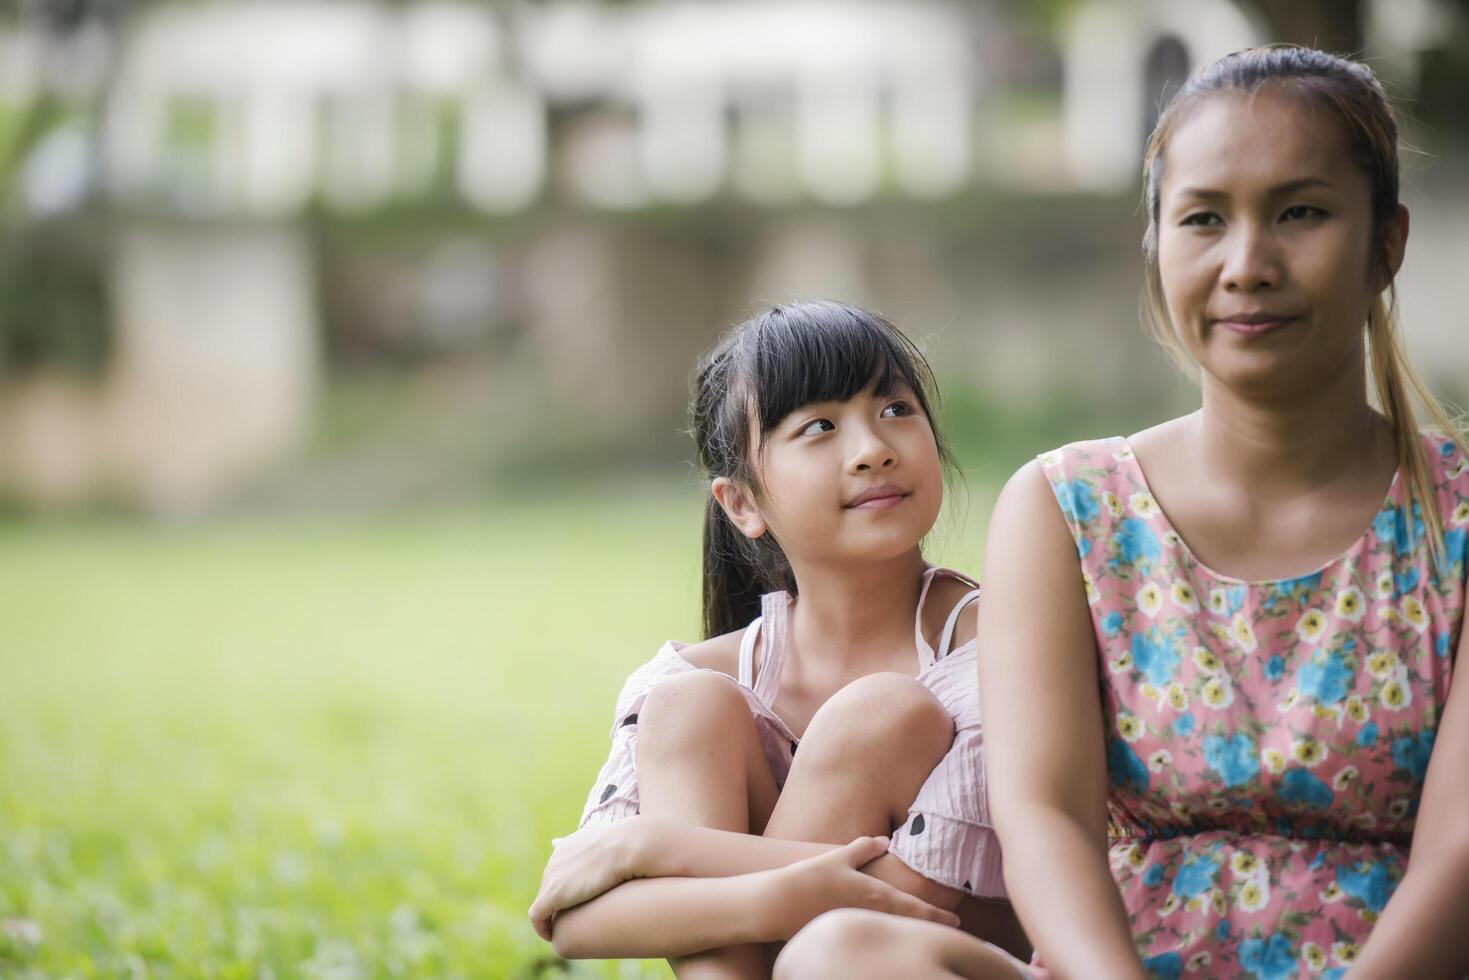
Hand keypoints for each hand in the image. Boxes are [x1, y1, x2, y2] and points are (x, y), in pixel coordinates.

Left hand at [529, 820, 646, 941]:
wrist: (625, 847)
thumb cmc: (627, 847)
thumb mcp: (616, 842)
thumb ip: (606, 847)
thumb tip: (626, 858)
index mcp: (567, 846)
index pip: (558, 870)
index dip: (566, 888)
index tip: (576, 902)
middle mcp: (555, 860)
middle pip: (549, 886)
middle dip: (558, 903)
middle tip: (572, 920)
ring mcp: (552, 877)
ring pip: (544, 902)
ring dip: (552, 916)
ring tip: (565, 930)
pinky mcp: (552, 895)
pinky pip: (537, 916)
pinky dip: (542, 927)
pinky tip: (552, 937)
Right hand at [766, 836, 960, 940]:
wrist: (781, 903)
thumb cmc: (811, 877)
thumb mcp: (839, 856)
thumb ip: (864, 848)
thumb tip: (884, 840)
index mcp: (876, 895)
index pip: (916, 909)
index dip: (938, 916)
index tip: (957, 921)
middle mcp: (872, 915)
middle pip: (910, 926)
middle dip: (929, 927)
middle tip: (949, 929)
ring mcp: (859, 928)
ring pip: (893, 934)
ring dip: (909, 931)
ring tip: (924, 931)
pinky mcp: (844, 936)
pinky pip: (872, 937)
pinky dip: (885, 937)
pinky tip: (888, 935)